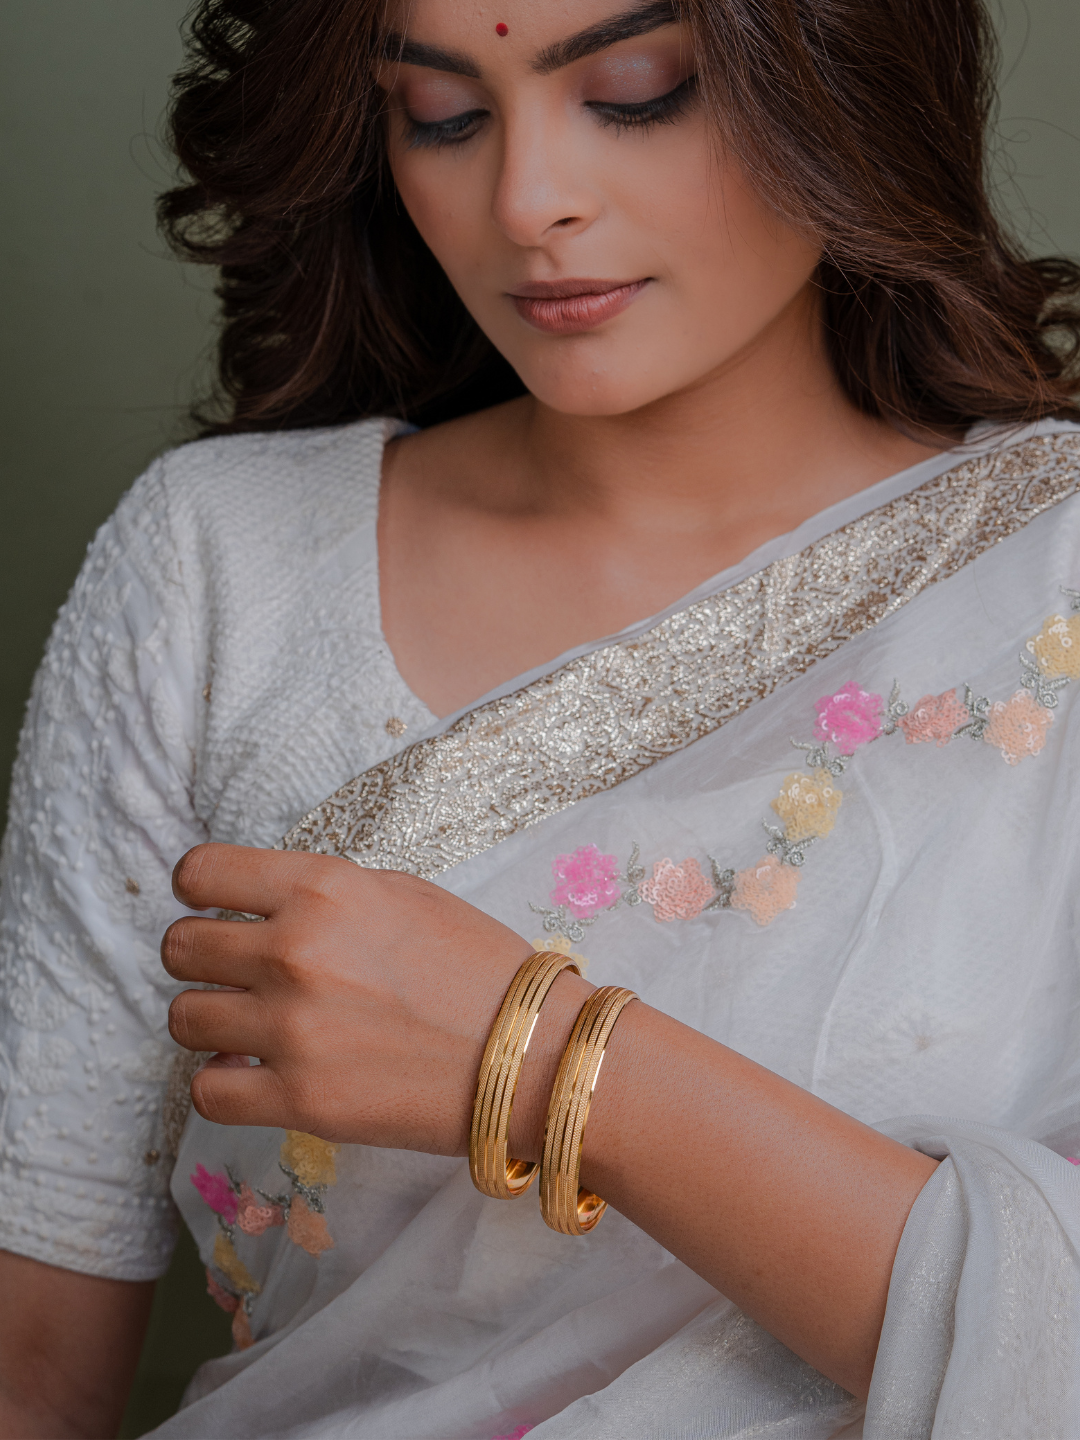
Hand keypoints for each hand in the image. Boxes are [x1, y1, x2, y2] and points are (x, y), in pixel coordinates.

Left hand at [161, 843, 542, 1154]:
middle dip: (201, 961)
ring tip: (252, 1029)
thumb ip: (325, 894)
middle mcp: (296, 950)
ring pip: (183, 1019)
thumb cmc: (479, 967)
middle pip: (178, 948)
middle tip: (237, 976)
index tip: (211, 909)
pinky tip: (258, 1076)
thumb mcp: (404, 894)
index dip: (196, 892)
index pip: (199, 873)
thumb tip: (262, 905)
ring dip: (211, 1023)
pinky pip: (206, 1092)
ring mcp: (292, 1029)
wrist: (534, 1054)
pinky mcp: (299, 1101)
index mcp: (324, 888)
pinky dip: (224, 1085)